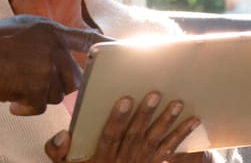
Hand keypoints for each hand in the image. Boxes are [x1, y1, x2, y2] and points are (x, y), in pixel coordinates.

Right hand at [0, 14, 112, 115]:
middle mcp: (54, 47)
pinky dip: (26, 108)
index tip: (122, 50)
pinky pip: (40, 106)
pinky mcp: (38, 87)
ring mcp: (47, 67)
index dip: (106, 46)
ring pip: (57, 94)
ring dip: (38, 96)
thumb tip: (59, 47)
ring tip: (17, 88)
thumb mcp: (21, 27)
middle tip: (36, 85)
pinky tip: (12, 101)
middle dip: (58, 86)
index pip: (87, 38)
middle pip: (73, 77)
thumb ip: (43, 36)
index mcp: (50, 30)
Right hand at [44, 91, 205, 162]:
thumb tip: (62, 133)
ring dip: (167, 122)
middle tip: (155, 93)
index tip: (124, 99)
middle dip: (145, 114)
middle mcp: (123, 160)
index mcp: (101, 157)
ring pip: (155, 142)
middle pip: (135, 135)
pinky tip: (193, 121)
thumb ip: (57, 151)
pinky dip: (182, 136)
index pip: (109, 136)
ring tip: (177, 104)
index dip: (117, 118)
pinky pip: (170, 151)